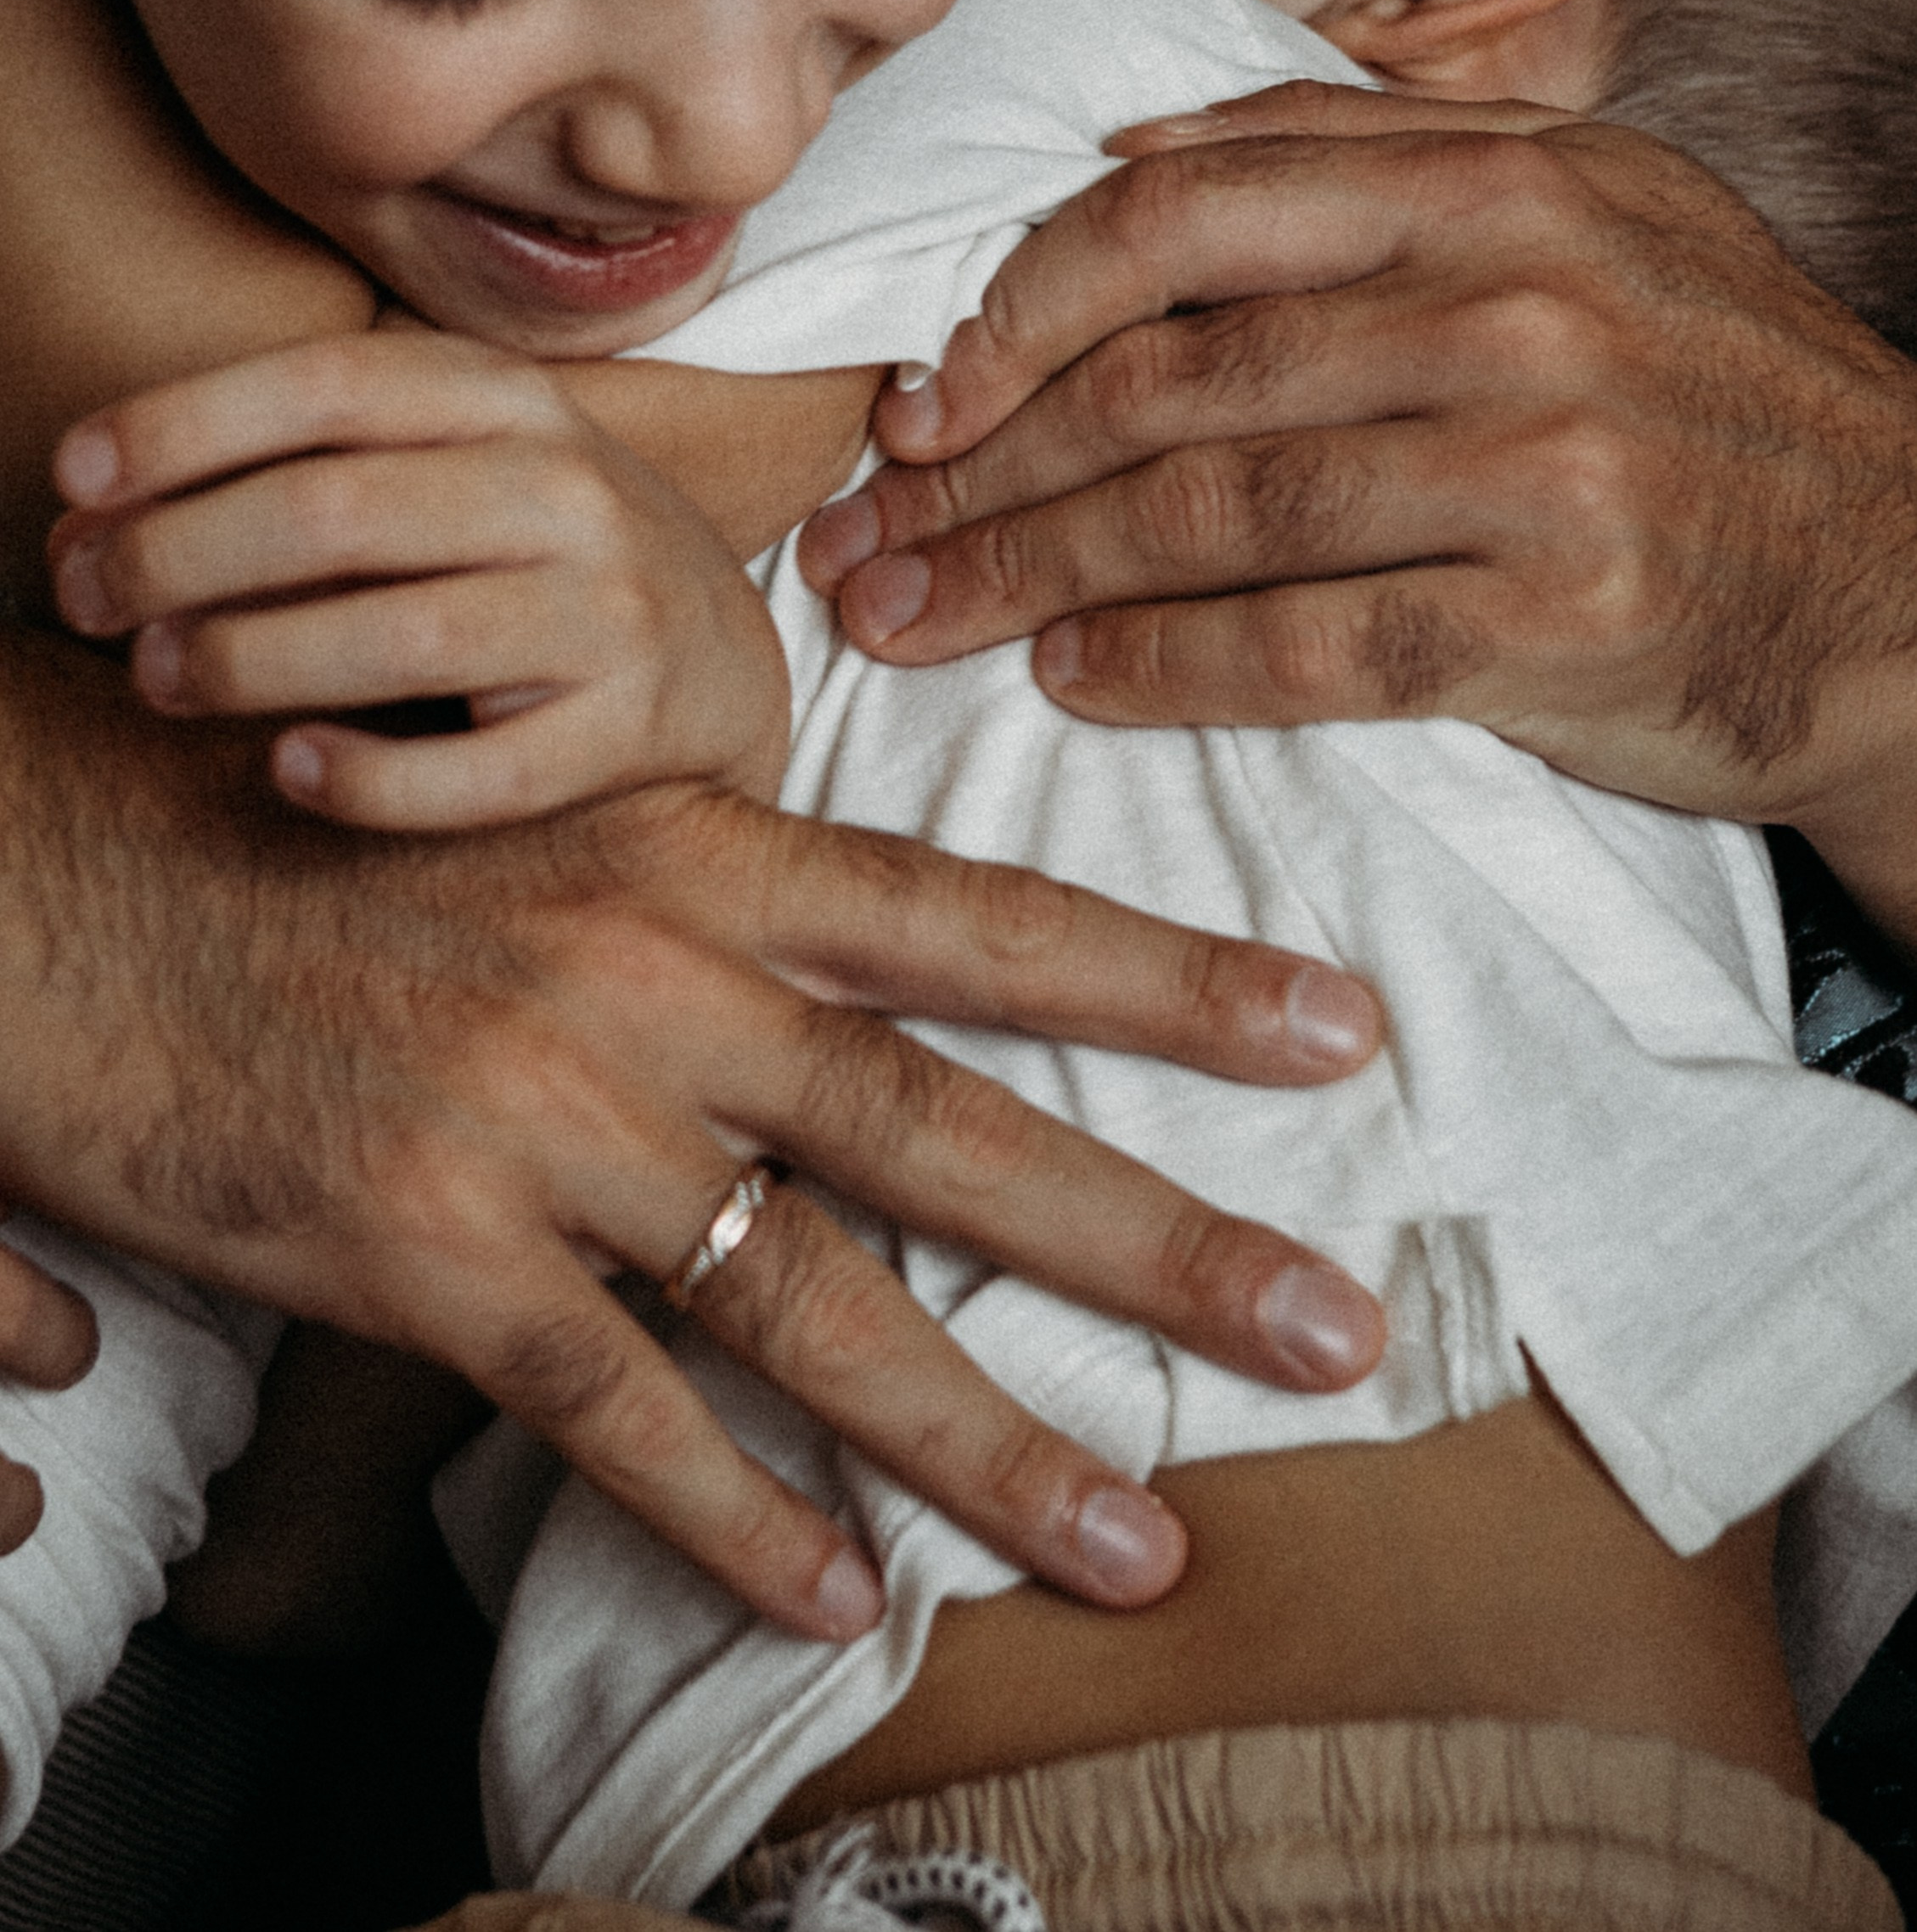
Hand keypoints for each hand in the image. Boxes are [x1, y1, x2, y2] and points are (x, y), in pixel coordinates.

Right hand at [0, 625, 1384, 1639]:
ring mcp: (543, 1120)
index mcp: (694, 851)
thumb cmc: (319, 829)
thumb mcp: (544, 810)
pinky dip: (730, 1517)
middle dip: (1160, 1242)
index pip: (980, 918)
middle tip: (1333, 1335)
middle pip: (952, 1129)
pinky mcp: (424, 1250)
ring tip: (1141, 1548)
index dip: (1170, 978)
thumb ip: (712, 889)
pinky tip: (836, 1604)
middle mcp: (649, 981)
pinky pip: (614, 1410)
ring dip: (990, 1445)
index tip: (1339, 1030)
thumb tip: (859, 972)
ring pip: (814, 1305)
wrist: (76, 877)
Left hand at [49, 329, 789, 826]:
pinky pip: (481, 772)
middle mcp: (570, 488)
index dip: (184, 428)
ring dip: (250, 662)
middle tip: (90, 599)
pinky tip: (290, 769)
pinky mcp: (631, 727)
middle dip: (181, 553)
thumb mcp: (447, 466)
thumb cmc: (527, 556)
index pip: (327, 387)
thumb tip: (87, 515)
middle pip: (340, 511)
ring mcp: (611, 608)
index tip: (72, 477)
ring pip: (402, 637)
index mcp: (509, 400)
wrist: (718, 659)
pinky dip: (370, 778)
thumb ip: (301, 471)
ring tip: (161, 680)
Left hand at [799, 81, 1916, 886]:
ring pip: (1209, 510)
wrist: (1914, 580)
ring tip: (909, 616)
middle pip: (1169, 376)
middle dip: (980, 466)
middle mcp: (1509, 300)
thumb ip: (1366, 160)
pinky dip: (1164, 668)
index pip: (1187, 213)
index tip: (920, 392)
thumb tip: (1122, 151)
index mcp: (1495, 181)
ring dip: (1027, 574)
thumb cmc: (1713, 394)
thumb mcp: (1588, 210)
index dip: (1018, 304)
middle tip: (861, 530)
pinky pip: (1305, 645)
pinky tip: (1069, 685)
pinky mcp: (1554, 618)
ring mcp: (1538, 460)